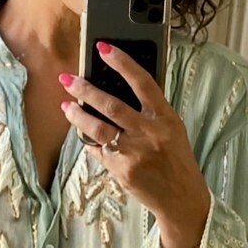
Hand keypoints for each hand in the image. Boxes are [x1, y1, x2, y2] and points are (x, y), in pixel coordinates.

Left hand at [59, 42, 209, 247]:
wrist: (182, 199)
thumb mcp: (172, 130)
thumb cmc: (176, 160)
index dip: (122, 63)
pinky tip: (82, 133)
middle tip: (67, 79)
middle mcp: (150, 133)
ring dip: (78, 115)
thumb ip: (151, 112)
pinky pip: (99, 151)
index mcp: (165, 118)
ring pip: (99, 129)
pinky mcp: (123, 171)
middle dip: (85, 90)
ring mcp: (135, 153)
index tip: (103, 49)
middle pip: (112, 105)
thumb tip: (119, 91)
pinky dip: (89, 141)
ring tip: (66, 106)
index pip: (143, 83)